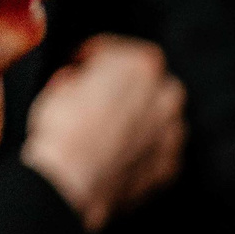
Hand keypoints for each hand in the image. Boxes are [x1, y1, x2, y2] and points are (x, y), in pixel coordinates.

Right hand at [21, 35, 187, 232]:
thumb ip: (83, 74)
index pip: (118, 51)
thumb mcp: (60, 83)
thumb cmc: (62, 130)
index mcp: (140, 65)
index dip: (94, 59)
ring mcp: (174, 132)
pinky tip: (115, 155)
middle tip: (93, 101)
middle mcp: (167, 95)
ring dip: (136, 119)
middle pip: (146, 84)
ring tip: (103, 131)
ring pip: (158, 117)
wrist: (72, 182)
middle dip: (123, 89)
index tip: (81, 68)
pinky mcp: (170, 164)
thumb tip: (79, 81)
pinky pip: (158, 150)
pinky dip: (142, 150)